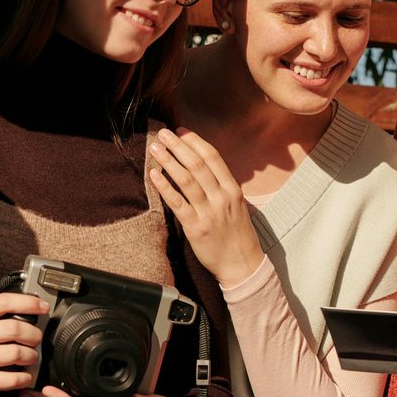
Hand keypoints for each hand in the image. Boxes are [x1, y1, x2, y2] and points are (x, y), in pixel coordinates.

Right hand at [0, 292, 48, 396]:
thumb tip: (29, 308)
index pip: (4, 302)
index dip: (28, 303)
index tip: (43, 307)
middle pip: (15, 328)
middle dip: (34, 334)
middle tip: (36, 339)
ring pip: (17, 353)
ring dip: (31, 356)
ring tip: (30, 357)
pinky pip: (13, 378)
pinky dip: (24, 378)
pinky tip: (24, 376)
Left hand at [146, 127, 264, 285]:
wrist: (242, 265)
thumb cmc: (238, 234)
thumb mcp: (237, 205)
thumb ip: (222, 186)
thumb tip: (203, 167)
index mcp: (233, 189)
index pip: (213, 157)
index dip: (195, 141)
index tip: (181, 131)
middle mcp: (222, 197)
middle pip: (197, 164)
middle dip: (178, 146)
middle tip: (163, 133)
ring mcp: (209, 212)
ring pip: (186, 180)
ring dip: (169, 161)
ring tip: (155, 149)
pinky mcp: (196, 228)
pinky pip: (178, 203)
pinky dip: (165, 187)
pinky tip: (154, 175)